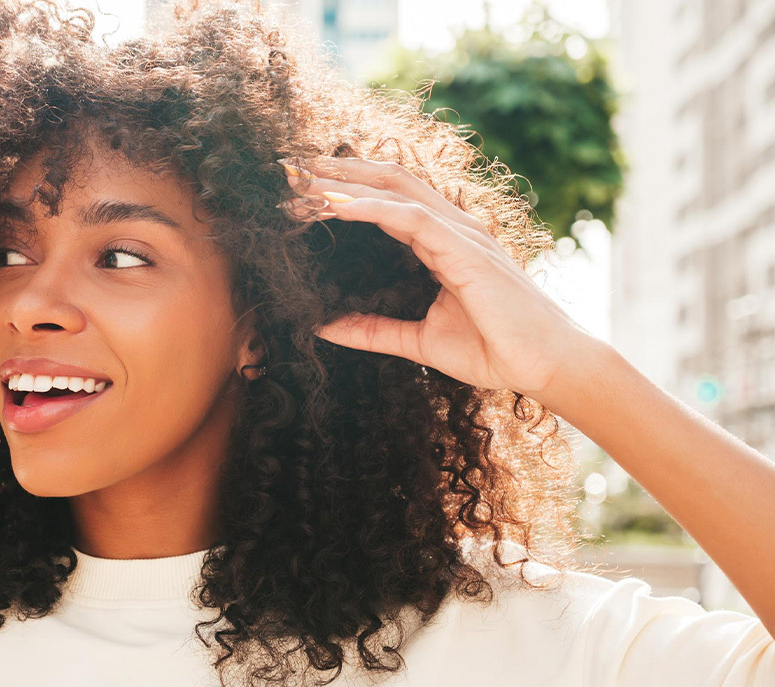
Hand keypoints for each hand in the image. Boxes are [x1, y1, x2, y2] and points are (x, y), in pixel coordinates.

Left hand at [279, 156, 598, 401]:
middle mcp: (450, 229)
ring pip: (395, 190)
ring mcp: (461, 235)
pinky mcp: (467, 251)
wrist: (546, 367)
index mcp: (440, 244)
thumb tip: (324, 327)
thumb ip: (375, 330)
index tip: (299, 194)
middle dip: (337, 172)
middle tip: (288, 172)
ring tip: (300, 182)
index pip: (386, 202)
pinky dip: (370, 207)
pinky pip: (411, 217)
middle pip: (387, 182)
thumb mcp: (419, 341)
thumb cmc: (495, 351)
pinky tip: (336, 205)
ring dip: (345, 182)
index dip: (344, 190)